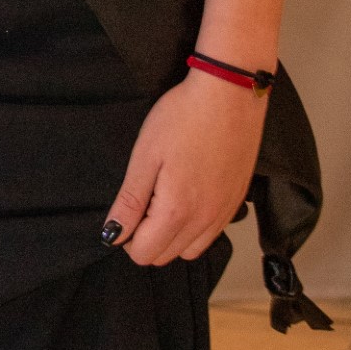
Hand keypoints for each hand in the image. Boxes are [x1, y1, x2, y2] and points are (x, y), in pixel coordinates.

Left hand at [103, 67, 267, 266]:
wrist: (231, 93)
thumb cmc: (184, 117)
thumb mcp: (145, 156)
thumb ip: (129, 202)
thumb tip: (113, 235)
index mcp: (177, 211)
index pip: (144, 253)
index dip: (127, 236)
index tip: (128, 208)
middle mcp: (205, 220)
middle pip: (166, 256)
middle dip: (148, 237)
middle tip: (145, 198)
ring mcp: (225, 212)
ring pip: (191, 250)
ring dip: (173, 236)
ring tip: (166, 198)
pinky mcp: (237, 200)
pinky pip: (212, 233)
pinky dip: (195, 227)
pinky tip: (189, 194)